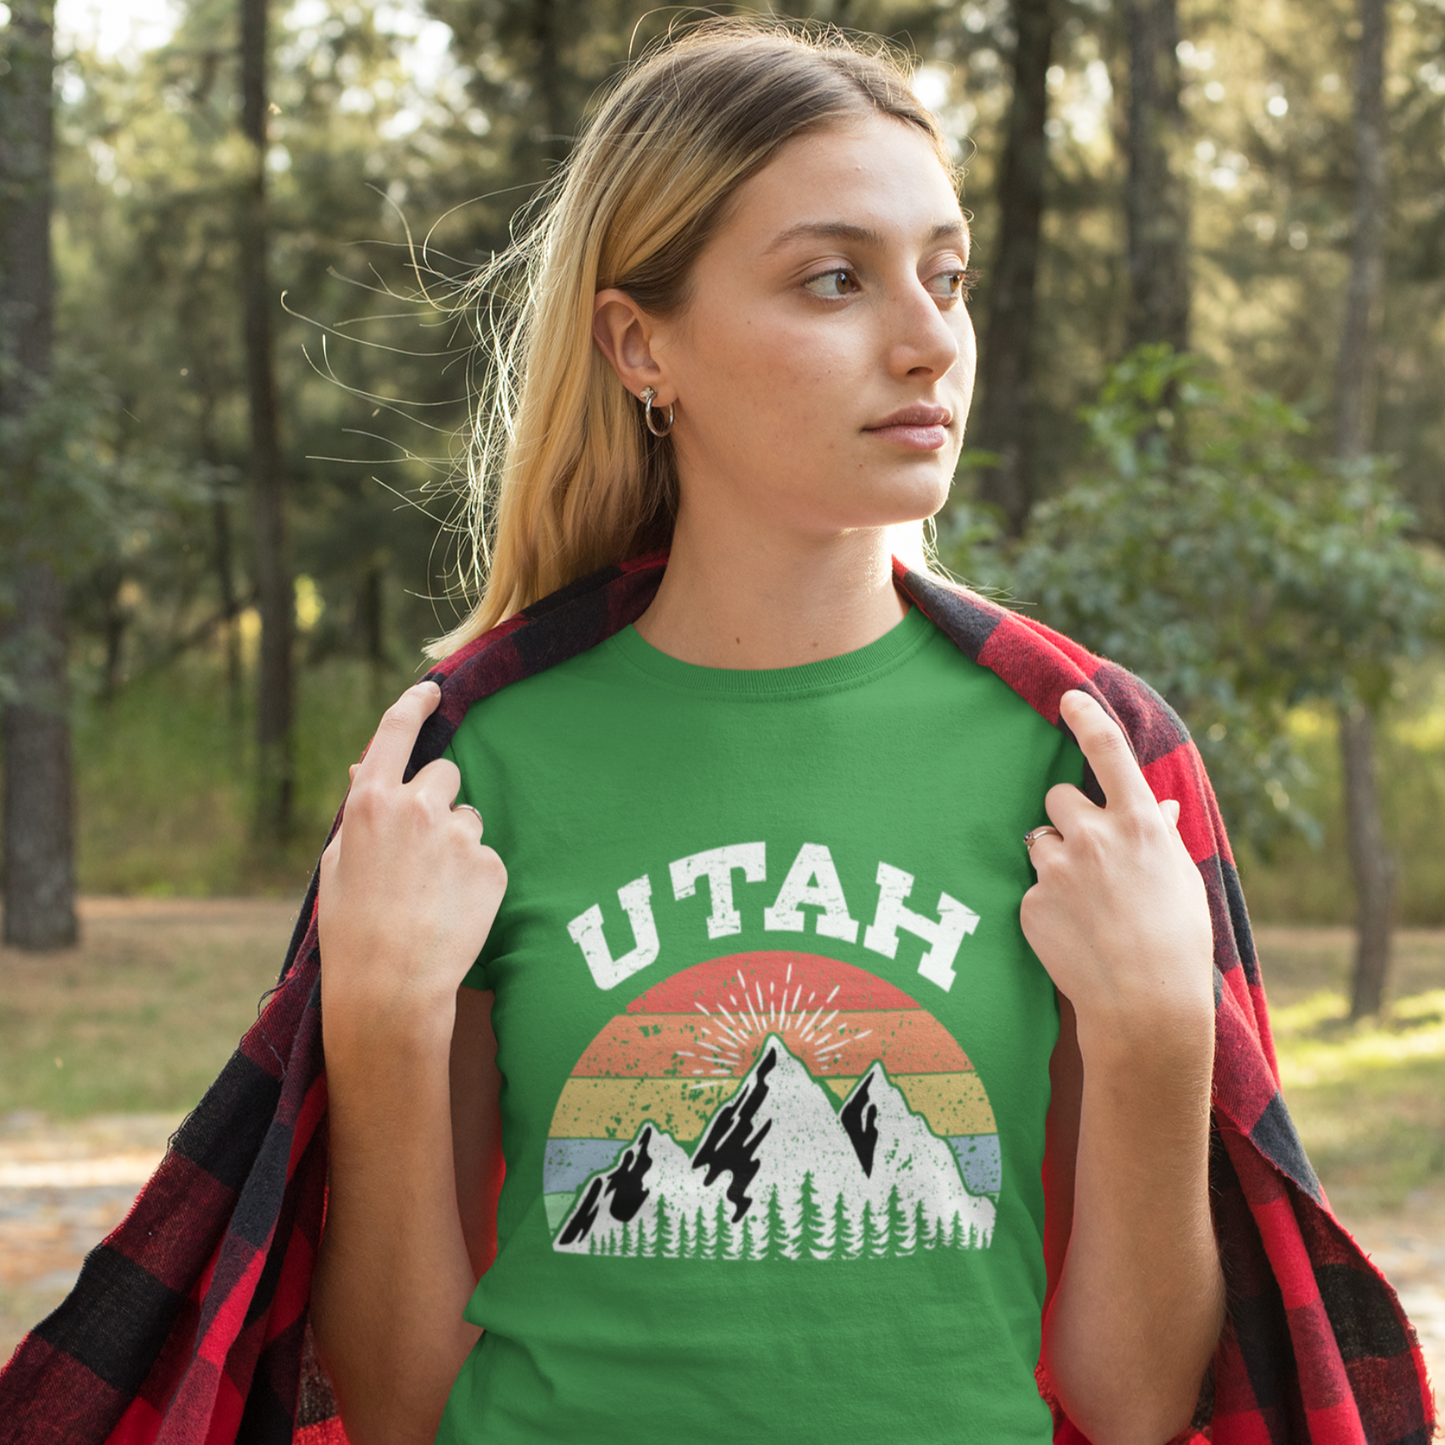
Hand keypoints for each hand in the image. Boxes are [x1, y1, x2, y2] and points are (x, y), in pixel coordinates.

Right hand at [318, 680, 506, 1036]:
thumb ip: (359, 809)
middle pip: (446, 774)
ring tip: (432, 890)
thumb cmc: (353, 928)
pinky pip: (486, 855)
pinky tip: (452, 909)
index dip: (414, 704)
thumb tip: (363, 765)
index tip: (430, 691)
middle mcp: (418, 807)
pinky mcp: (491, 864)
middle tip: (421, 849)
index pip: (395, 731)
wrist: (391, 987)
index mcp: (370, 801)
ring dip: (457, 841)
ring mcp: (459, 835)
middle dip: (439, 800)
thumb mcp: (339, 862)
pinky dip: (474, 877)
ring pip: (469, 817)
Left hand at [1020, 690, 1213, 1057]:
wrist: (1146, 1007)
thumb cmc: (1177, 944)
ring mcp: (1057, 869)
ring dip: (1055, 860)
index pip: (1107, 752)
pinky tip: (1073, 933)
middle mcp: (1095, 837)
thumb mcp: (1181, 880)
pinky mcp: (1029, 902)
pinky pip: (1031, 887)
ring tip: (1085, 903)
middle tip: (1088, 854)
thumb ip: (1163, 837)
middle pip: (1058, 796)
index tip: (1068, 697)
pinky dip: (1046, 904)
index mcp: (1141, 824)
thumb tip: (1163, 808)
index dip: (1086, 717)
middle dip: (1067, 818)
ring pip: (1040, 841)